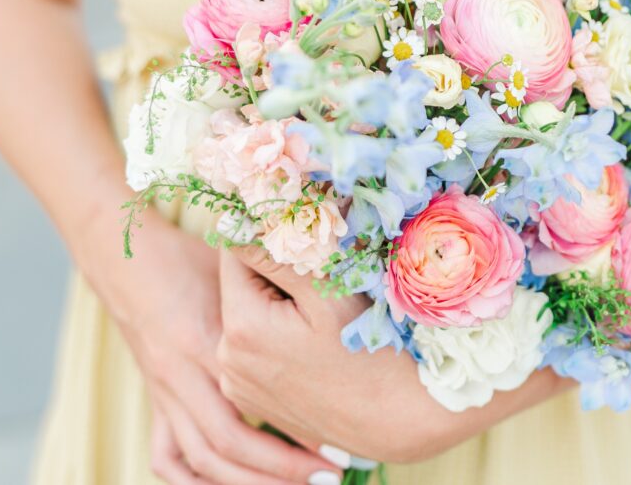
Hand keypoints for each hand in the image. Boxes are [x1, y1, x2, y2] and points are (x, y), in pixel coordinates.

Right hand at [79, 209, 342, 484]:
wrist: (127, 259)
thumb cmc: (193, 261)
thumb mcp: (237, 275)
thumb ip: (273, 296)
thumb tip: (327, 320)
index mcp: (207, 341)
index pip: (256, 401)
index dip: (299, 428)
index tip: (340, 443)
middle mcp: (182, 375)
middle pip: (229, 443)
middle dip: (281, 470)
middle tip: (329, 477)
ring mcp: (165, 393)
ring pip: (199, 458)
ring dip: (246, 484)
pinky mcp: (156, 400)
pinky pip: (166, 454)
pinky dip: (193, 480)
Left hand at [217, 246, 572, 463]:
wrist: (403, 420)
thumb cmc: (375, 352)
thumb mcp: (331, 292)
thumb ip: (281, 250)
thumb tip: (246, 211)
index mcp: (240, 328)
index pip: (235, 251)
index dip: (271, 235)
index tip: (305, 231)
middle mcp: (228, 361)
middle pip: (243, 286)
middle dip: (277, 271)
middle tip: (325, 273)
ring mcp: (241, 385)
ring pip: (253, 316)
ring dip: (281, 303)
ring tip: (327, 311)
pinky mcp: (256, 401)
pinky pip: (260, 349)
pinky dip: (283, 336)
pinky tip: (321, 342)